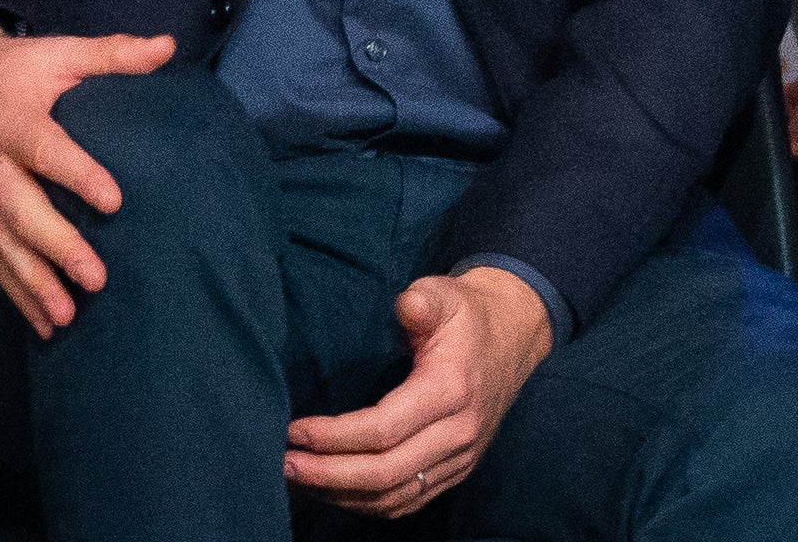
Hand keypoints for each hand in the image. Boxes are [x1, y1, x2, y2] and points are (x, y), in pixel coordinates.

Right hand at [0, 28, 175, 336]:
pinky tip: (44, 324)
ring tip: (68, 316)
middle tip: (96, 276)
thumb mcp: (59, 52)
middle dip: (58, 247)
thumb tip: (167, 47)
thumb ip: (112, 53)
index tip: (114, 200)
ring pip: (6, 247)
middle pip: (23, 211)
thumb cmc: (14, 70)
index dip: (79, 174)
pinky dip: (16, 294)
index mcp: (15, 121)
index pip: (47, 152)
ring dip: (35, 285)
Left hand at [285, 265, 553, 517]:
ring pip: (394, 497)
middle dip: (327, 474)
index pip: (384, 430)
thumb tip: (404, 306)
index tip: (295, 430)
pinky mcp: (457, 469)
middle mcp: (458, 433)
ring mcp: (460, 458)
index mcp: (451, 390)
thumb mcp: (446, 294)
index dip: (335, 436)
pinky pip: (407, 501)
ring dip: (341, 494)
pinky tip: (334, 488)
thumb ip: (423, 300)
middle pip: (384, 473)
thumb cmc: (467, 315)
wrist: (513, 336)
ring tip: (299, 478)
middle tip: (284, 463)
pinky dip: (367, 503)